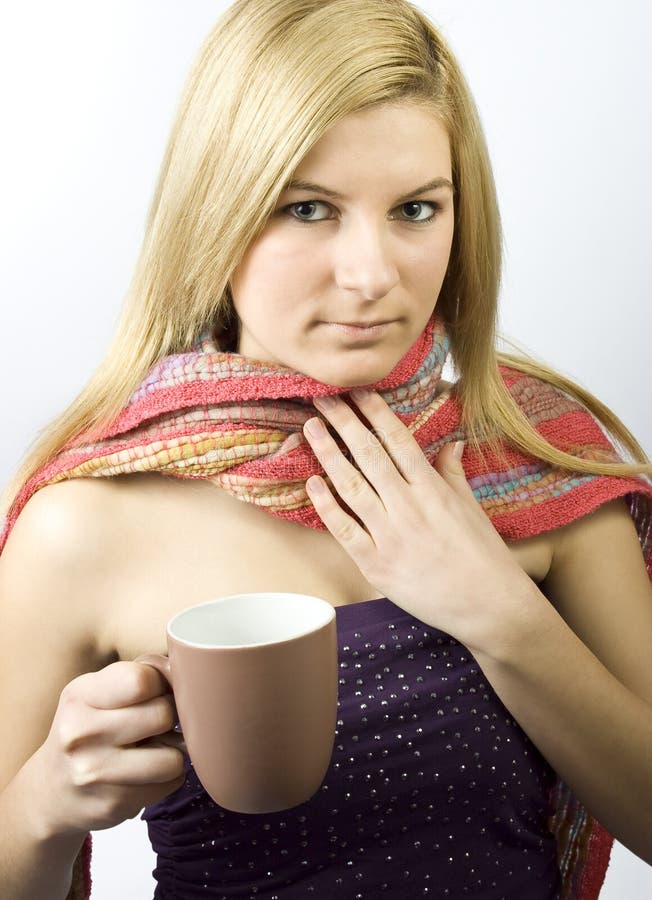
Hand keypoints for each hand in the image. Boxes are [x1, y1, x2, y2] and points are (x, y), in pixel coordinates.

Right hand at [35, 661, 186, 837]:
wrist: (51, 791)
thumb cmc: (88, 729)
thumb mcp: (98, 691)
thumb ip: (143, 673)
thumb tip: (188, 672)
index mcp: (80, 696)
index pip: (142, 680)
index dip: (160, 682)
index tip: (154, 691)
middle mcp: (81, 733)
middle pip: (162, 714)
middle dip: (167, 717)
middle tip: (153, 724)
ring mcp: (95, 772)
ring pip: (173, 756)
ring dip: (171, 752)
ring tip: (151, 749)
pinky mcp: (113, 804)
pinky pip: (171, 782)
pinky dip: (167, 776)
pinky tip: (143, 773)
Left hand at [303, 389, 538, 652]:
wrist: (490, 606)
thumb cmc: (484, 556)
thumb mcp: (472, 508)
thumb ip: (453, 473)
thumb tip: (452, 443)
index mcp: (432, 489)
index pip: (397, 440)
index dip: (374, 412)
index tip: (356, 391)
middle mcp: (409, 506)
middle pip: (369, 455)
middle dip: (343, 422)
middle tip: (322, 398)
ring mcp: (390, 536)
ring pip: (351, 486)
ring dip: (328, 454)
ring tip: (311, 429)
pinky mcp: (376, 565)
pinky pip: (345, 530)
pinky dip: (327, 506)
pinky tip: (313, 484)